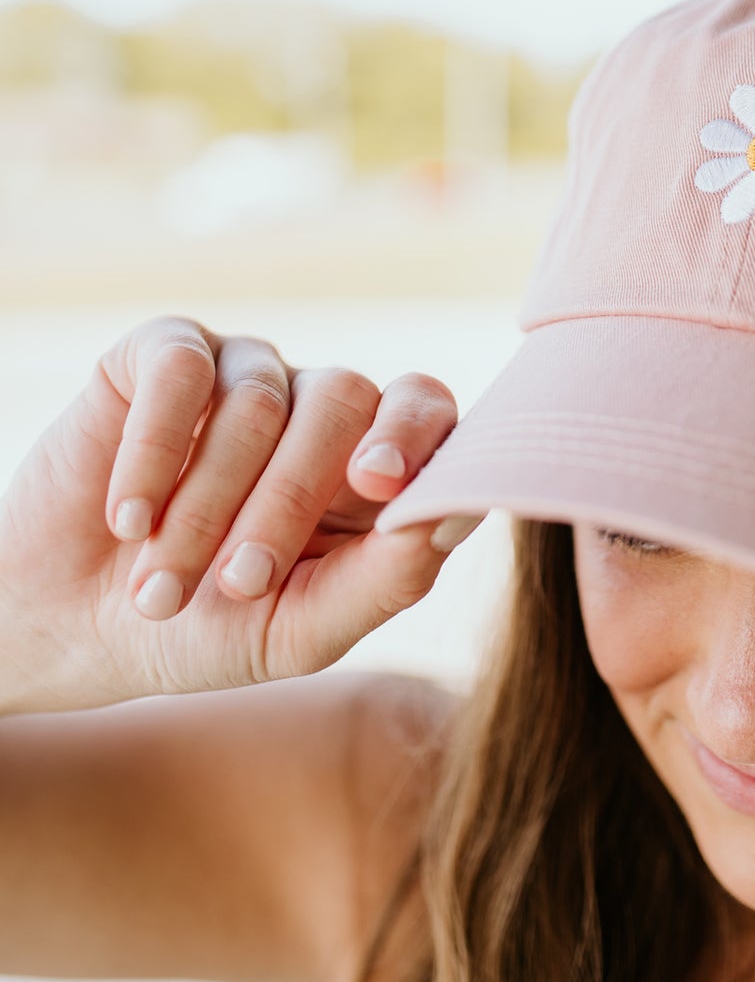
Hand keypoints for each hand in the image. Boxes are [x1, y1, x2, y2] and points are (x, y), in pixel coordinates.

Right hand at [0, 315, 478, 711]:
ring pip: (259, 399)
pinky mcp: (165, 352)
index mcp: (368, 466)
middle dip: (288, 503)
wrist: (69, 627)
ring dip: (206, 506)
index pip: (427, 409)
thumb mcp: (299, 629)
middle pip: (344, 399)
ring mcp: (243, 370)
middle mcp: (316, 405)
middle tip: (236, 585)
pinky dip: (155, 451)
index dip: (415, 433)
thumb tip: (458, 517)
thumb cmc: (203, 626)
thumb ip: (388, 579)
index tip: (380, 484)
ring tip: (158, 588)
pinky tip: (127, 517)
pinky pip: (182, 371)